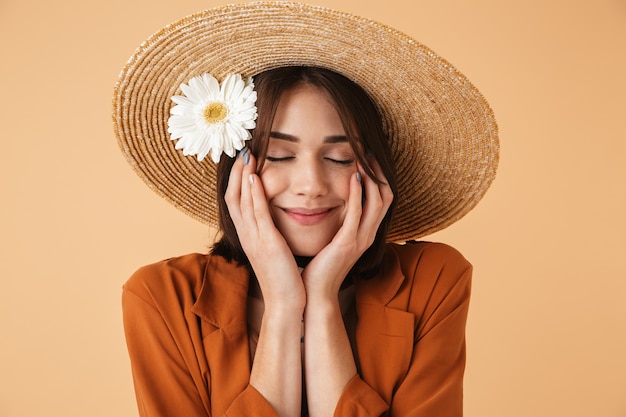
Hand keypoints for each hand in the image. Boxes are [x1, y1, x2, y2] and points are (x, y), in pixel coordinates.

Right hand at [224, 150, 304, 310]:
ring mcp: (254, 239)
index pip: (236, 202)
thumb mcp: (273, 251)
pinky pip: (256, 214)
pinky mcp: (266, 244)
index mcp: (249, 237)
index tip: (244, 160)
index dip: (237, 180)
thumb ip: (270, 234)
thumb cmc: (284, 278)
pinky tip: (255, 177)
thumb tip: (273, 220)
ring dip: (243, 176)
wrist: (286, 303)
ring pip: (241, 201)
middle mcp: (247, 235)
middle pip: (232, 197)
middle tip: (241, 149)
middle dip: (236, 172)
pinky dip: (253, 194)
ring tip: (247, 154)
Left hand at [302, 158, 393, 298]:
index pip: (382, 199)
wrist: (316, 294)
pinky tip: (353, 176)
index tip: (367, 157)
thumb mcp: (334, 240)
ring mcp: (360, 239)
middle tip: (369, 151)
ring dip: (372, 178)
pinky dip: (358, 193)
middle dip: (379, 173)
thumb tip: (333, 203)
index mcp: (365, 233)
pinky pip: (358, 214)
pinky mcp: (347, 243)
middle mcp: (368, 235)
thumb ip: (339, 224)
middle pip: (386, 197)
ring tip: (363, 158)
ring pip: (378, 202)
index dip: (379, 177)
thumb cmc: (320, 267)